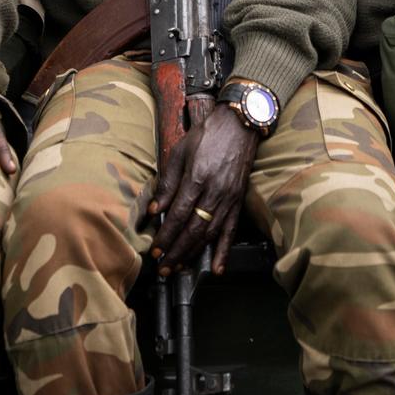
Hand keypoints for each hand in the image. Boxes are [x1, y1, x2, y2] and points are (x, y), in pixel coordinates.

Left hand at [148, 104, 257, 273]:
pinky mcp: (238, 201)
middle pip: (193, 230)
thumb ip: (167, 183)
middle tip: (163, 268)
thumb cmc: (206, 135)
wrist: (239, 125)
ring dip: (194, 254)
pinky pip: (231, 230)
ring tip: (179, 268)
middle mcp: (215, 192)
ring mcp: (229, 199)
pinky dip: (224, 251)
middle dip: (176, 252)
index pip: (178, 215)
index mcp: (197, 178)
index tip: (155, 250)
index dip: (166, 236)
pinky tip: (217, 269)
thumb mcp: (179, 151)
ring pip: (210, 234)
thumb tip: (154, 210)